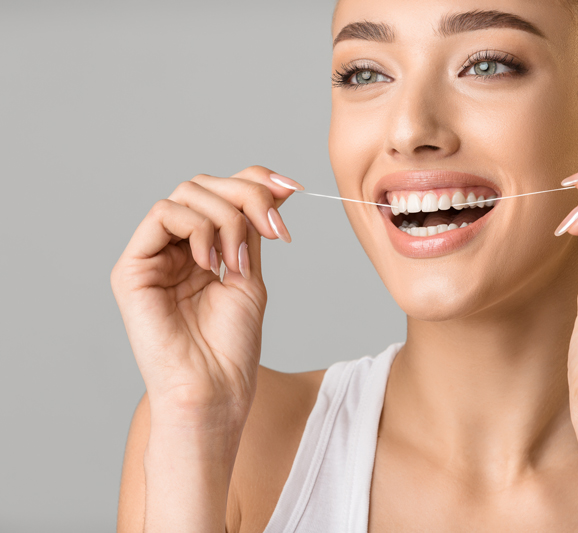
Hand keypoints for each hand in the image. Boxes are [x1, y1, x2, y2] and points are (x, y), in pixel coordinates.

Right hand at [110, 166, 295, 429]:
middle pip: (206, 185)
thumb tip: (277, 186)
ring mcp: (152, 255)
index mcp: (201, 248)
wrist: (213, 391)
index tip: (293, 189)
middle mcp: (174, 247)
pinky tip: (212, 263)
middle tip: (274, 229)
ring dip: (226, 217)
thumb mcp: (250, 275)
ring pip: (187, 194)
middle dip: (248, 196)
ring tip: (238, 260)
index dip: (257, 181)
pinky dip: (198, 228)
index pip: (222, 191)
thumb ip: (253, 229)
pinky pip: (163, 214)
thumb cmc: (230, 347)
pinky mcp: (132, 267)